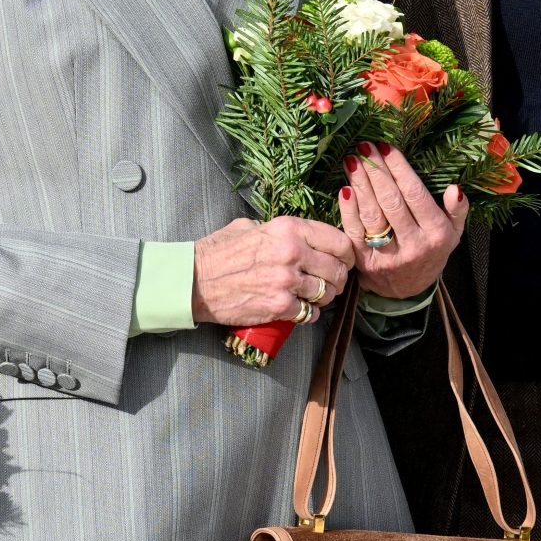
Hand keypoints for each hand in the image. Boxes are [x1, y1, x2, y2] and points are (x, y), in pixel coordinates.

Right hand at [190, 216, 354, 327]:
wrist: (194, 281)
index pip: (339, 241)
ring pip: (327, 294)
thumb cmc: (219, 252)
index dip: (346, 255)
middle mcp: (292, 252)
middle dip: (337, 280)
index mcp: (288, 229)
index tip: (342, 261)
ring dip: (322, 298)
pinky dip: (307, 314)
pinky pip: (310, 314)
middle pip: (338, 270)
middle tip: (328, 283)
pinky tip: (296, 308)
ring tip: (310, 296)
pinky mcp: (279, 306)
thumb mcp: (251, 227)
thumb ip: (281, 231)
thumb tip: (302, 237)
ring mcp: (287, 281)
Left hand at [337, 142, 468, 299]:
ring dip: (360, 184)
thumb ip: (457, 210)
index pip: (414, 195)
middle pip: (391, 201)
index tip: (386, 147)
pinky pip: (355, 231)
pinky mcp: (365, 262)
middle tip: (364, 147)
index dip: (399, 169)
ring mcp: (388, 256)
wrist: (408, 289)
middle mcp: (413, 246)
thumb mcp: (453, 233)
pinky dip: (348, 209)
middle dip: (376, 171)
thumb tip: (455, 189)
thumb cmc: (431, 250)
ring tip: (352, 160)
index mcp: (436, 234)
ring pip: (371, 214)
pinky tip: (345, 188)